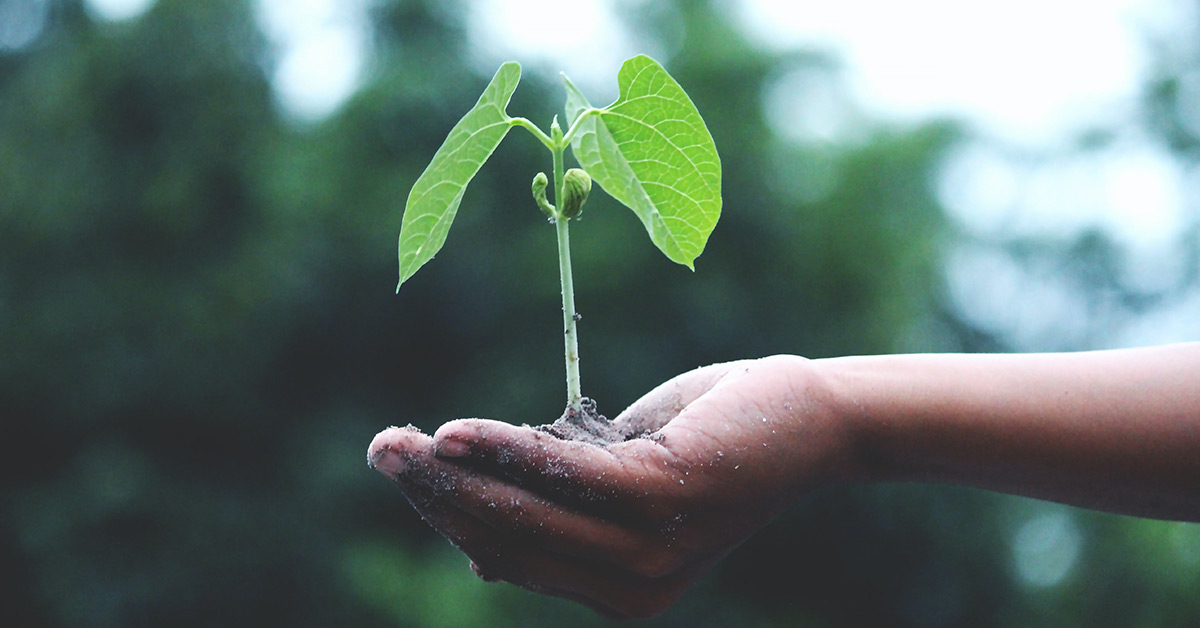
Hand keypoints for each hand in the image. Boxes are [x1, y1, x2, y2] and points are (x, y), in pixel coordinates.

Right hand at [367, 355, 860, 618]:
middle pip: (507, 540)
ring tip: (399, 443)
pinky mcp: (664, 499)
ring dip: (453, 475)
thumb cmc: (711, 440)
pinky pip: (564, 475)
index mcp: (618, 590)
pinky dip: (505, 450)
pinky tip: (456, 432)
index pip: (512, 556)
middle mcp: (632, 587)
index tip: (406, 471)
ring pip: (525, 513)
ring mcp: (649, 550)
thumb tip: (478, 549)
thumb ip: (561, 508)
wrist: (809, 419)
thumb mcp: (623, 479)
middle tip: (381, 450)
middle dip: (435, 496)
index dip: (450, 516)